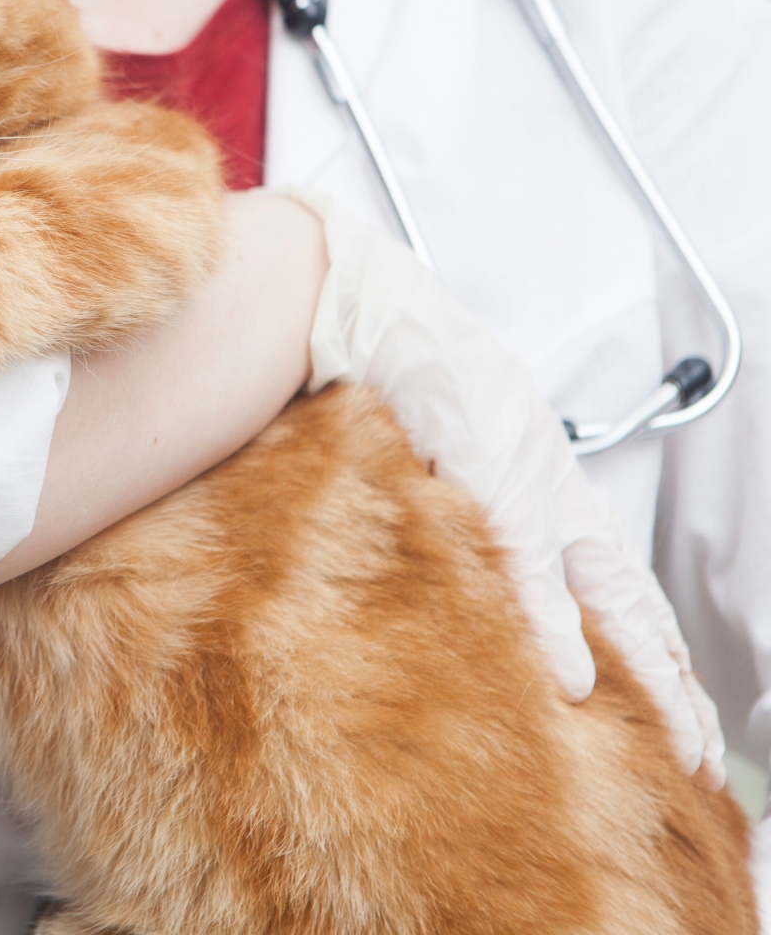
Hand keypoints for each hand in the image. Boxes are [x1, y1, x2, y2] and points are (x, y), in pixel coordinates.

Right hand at [285, 188, 726, 788]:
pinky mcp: (494, 484)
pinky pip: (533, 570)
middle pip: (635, 608)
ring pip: (608, 600)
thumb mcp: (451, 460)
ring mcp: (532, 493)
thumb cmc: (403, 383)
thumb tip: (463, 583)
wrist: (373, 315)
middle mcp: (557, 499)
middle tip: (702, 760)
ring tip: (670, 742)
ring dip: (643, 675)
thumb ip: (468, 525)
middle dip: (673, 688)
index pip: (622, 590)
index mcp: (551, 497)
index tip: (684, 721)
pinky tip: (574, 679)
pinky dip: (553, 627)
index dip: (656, 656)